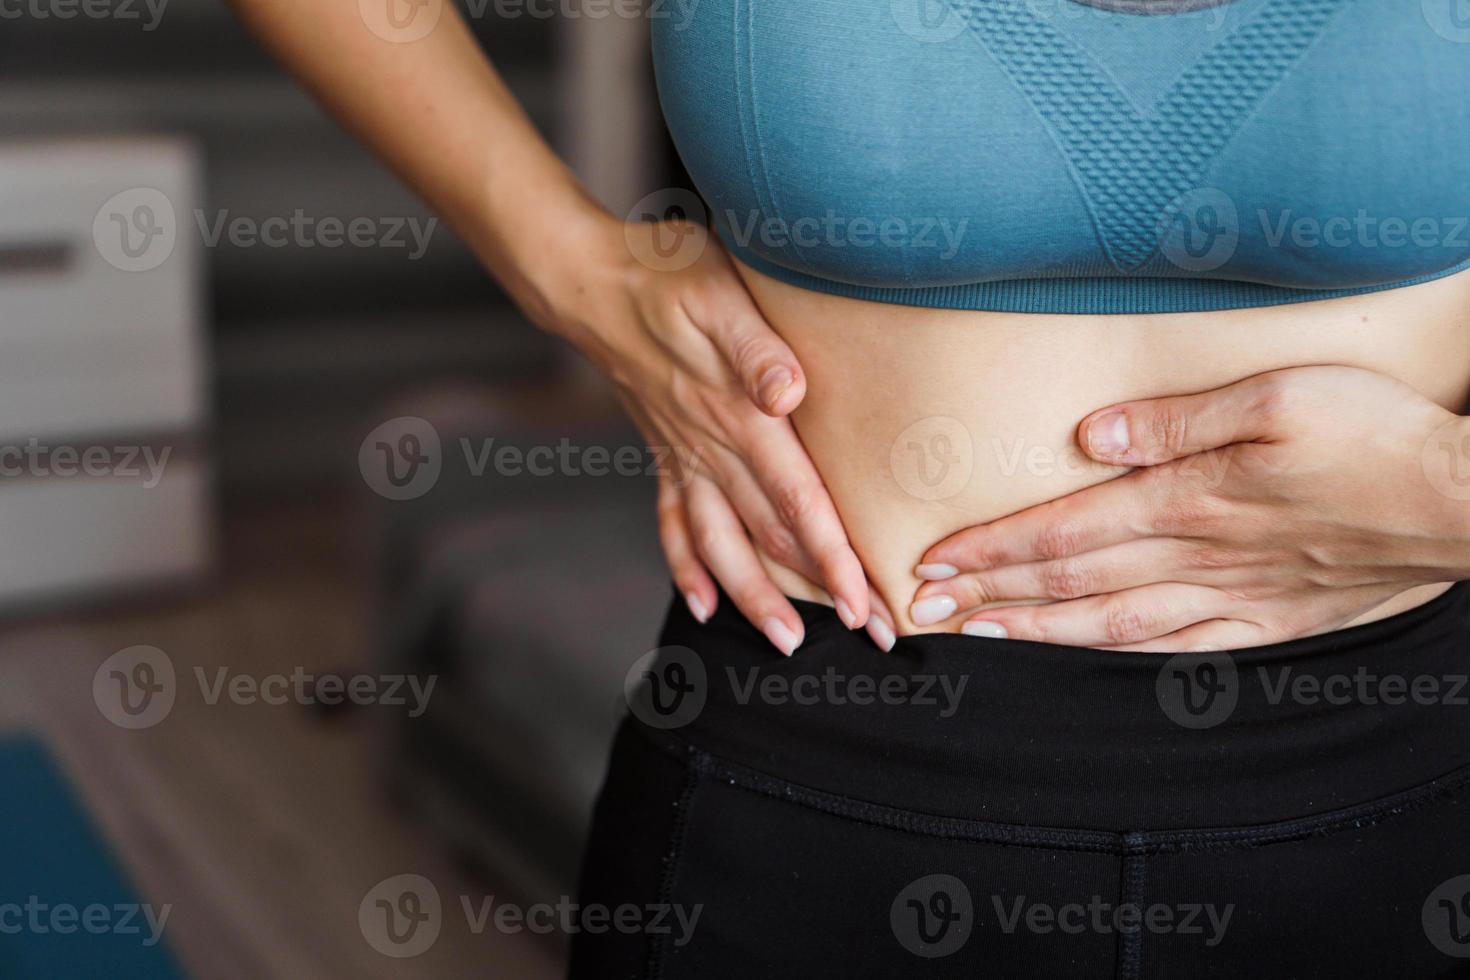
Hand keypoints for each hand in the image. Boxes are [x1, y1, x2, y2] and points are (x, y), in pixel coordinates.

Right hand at [548, 214, 893, 653]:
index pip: (798, 501)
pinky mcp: (663, 452)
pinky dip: (688, 567)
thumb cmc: (669, 277)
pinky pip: (673, 523)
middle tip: (867, 637)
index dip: (833, 556)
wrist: (591, 281)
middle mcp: (711, 448)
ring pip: (721, 545)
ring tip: (784, 644)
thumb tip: (788, 393)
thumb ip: (756, 349)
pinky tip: (704, 604)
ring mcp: (683, 456)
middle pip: (771, 537)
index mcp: (739, 417)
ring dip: (753, 597)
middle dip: (818, 594)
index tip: (867, 603)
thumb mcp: (720, 294)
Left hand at [911, 365, 1469, 649]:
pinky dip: (1112, 650)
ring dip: (1033, 628)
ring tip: (975, 633)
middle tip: (923, 606)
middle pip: (1068, 581)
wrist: (1465, 505)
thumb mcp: (1274, 398)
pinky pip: (1172, 644)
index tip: (932, 562)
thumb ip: (1174, 421)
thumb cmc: (1374, 435)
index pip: (1060, 531)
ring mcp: (1229, 596)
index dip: (990, 549)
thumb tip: (1089, 437)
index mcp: (1187, 500)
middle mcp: (1195, 558)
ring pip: (1106, 622)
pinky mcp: (1267, 618)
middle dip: (988, 592)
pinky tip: (1079, 653)